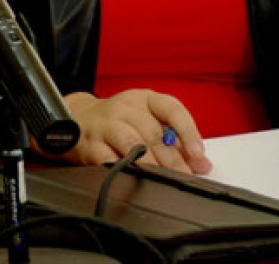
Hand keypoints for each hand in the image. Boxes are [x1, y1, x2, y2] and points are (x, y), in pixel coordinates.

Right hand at [60, 89, 211, 174]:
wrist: (76, 117)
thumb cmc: (118, 120)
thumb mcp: (147, 120)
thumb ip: (176, 141)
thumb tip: (201, 163)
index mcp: (143, 99)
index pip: (171, 109)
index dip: (188, 131)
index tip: (197, 153)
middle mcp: (124, 108)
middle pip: (154, 133)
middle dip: (173, 160)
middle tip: (185, 176)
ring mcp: (105, 124)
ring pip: (133, 145)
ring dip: (151, 165)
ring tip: (163, 179)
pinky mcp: (90, 144)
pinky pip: (109, 159)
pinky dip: (124, 170)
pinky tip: (134, 179)